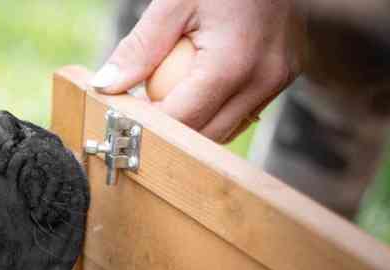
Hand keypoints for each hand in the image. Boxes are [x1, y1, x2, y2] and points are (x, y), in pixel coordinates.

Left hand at [91, 0, 305, 142]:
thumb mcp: (174, 2)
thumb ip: (140, 48)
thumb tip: (105, 86)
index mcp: (234, 64)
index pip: (182, 119)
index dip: (148, 126)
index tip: (123, 118)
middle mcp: (262, 80)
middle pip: (204, 136)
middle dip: (168, 132)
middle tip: (140, 111)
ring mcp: (278, 81)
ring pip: (225, 130)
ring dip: (193, 124)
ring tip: (166, 97)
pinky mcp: (284, 76)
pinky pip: (243, 112)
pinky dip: (216, 109)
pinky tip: (195, 90)